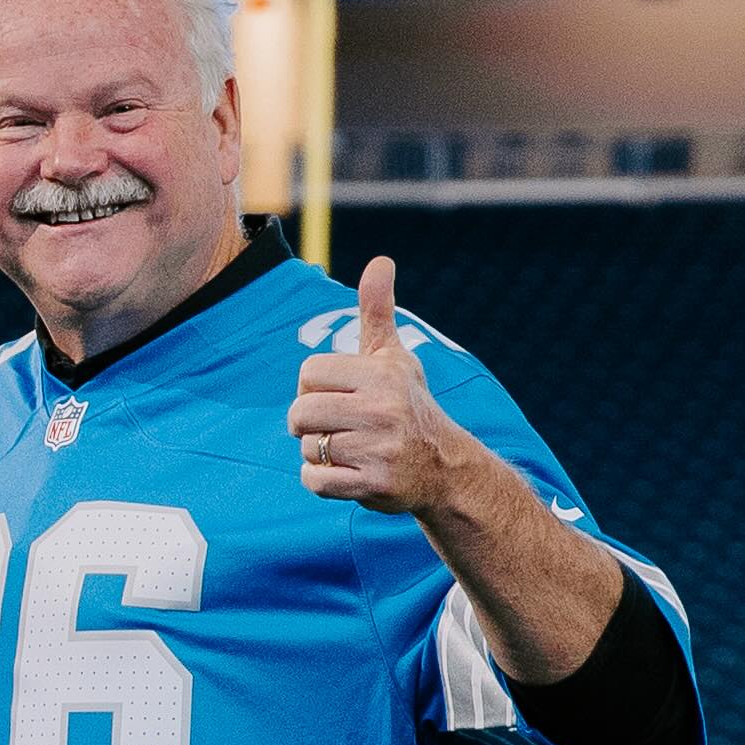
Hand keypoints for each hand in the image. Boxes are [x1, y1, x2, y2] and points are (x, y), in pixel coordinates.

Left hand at [287, 252, 453, 518]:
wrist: (444, 468)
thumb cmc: (408, 405)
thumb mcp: (394, 357)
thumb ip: (378, 311)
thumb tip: (381, 261)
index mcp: (382, 374)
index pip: (309, 373)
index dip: (313, 387)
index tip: (337, 395)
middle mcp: (383, 409)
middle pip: (301, 412)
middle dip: (307, 423)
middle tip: (335, 426)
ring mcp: (379, 448)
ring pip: (308, 447)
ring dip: (318, 453)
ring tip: (348, 449)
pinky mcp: (374, 484)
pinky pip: (315, 481)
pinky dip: (320, 481)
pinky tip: (345, 473)